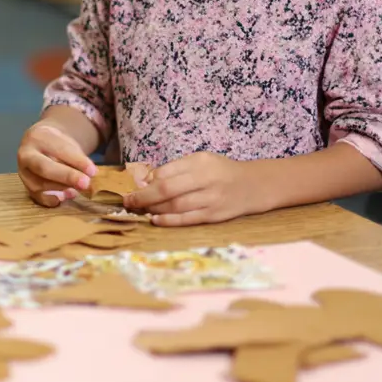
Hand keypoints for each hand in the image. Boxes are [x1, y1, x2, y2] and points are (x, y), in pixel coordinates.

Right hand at [17, 122, 97, 207]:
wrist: (39, 145)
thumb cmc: (57, 144)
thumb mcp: (67, 143)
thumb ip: (77, 158)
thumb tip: (90, 174)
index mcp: (37, 137)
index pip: (59, 149)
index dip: (77, 161)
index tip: (93, 170)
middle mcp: (26, 155)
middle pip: (44, 167)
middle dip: (67, 176)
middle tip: (85, 183)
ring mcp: (24, 173)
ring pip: (41, 184)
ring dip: (63, 188)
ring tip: (79, 189)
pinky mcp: (26, 188)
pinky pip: (38, 197)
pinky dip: (53, 199)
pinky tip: (66, 196)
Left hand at [123, 152, 257, 225]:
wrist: (254, 186)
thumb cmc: (220, 171)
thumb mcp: (201, 161)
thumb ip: (176, 169)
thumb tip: (147, 180)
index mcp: (200, 162)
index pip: (167, 172)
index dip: (147, 181)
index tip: (135, 186)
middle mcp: (206, 179)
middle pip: (167, 190)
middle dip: (143, 197)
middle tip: (127, 201)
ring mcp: (211, 199)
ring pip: (175, 206)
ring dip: (153, 209)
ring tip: (140, 210)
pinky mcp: (215, 216)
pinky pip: (187, 219)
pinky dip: (168, 221)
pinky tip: (155, 220)